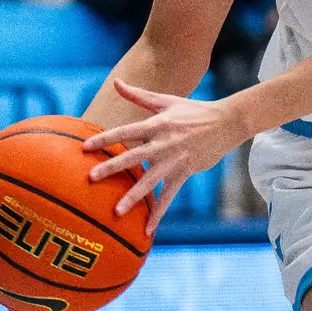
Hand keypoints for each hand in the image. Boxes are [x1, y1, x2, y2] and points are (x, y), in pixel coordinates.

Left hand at [84, 79, 249, 234]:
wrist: (227, 122)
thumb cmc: (194, 110)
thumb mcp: (166, 101)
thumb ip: (139, 95)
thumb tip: (117, 82)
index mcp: (156, 124)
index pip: (125, 132)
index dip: (105, 139)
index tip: (84, 148)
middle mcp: (163, 143)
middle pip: (133, 156)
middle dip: (112, 168)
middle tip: (90, 178)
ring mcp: (174, 160)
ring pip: (150, 181)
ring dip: (133, 197)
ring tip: (115, 212)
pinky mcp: (185, 172)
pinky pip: (169, 195)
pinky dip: (158, 212)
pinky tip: (147, 229)